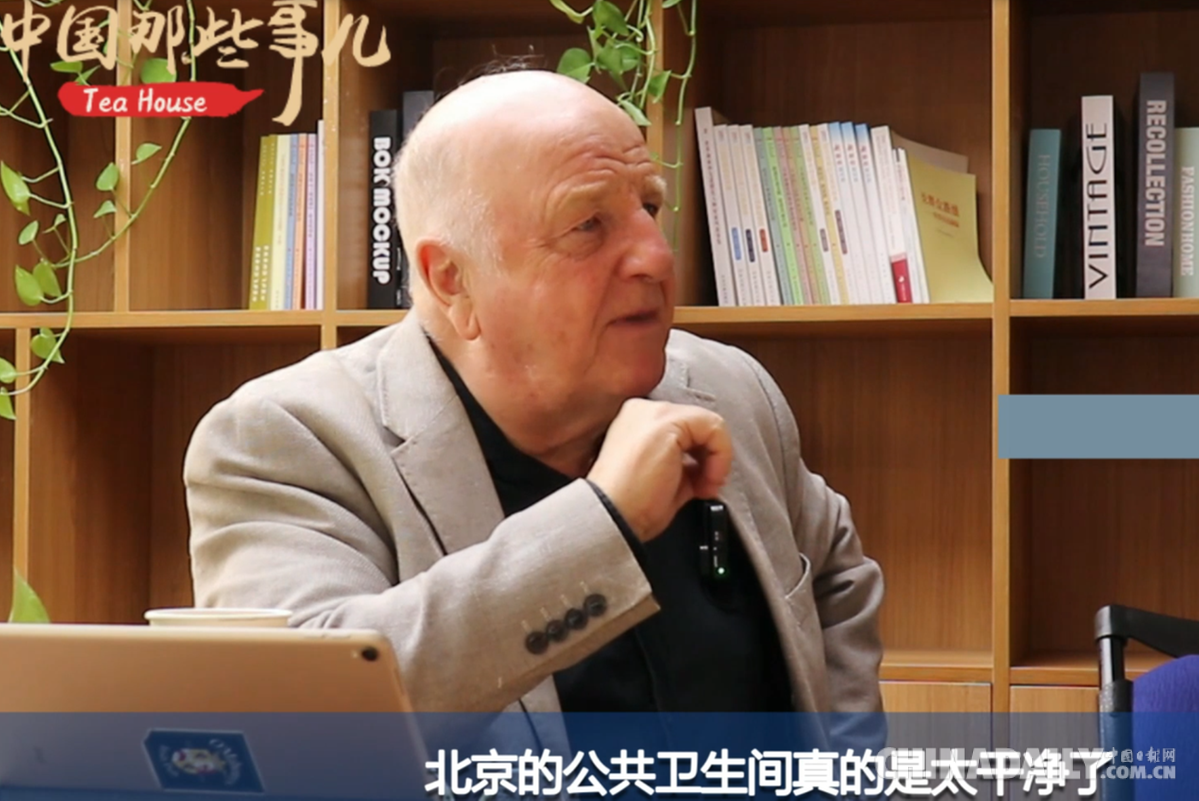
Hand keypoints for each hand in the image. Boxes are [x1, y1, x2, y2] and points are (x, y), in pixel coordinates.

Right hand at [587, 399, 732, 541]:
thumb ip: (682, 465)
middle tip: (704, 486)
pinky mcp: (667, 422)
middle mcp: (641, 411)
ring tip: (705, 485)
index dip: (698, 457)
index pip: (683, 429)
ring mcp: (653, 413)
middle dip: (709, 457)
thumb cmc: (626, 508)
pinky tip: (707, 479)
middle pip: (696, 423)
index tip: (697, 484)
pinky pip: (714, 427)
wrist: (611, 518)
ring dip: (717, 458)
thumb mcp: (660, 480)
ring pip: (708, 423)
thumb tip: (702, 467)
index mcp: (634, 423)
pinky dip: (721, 456)